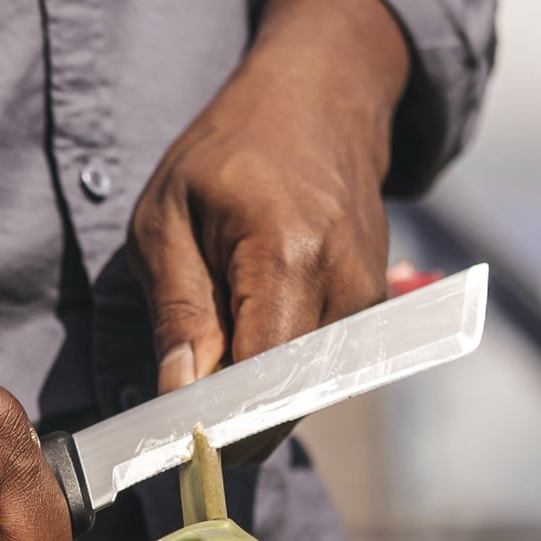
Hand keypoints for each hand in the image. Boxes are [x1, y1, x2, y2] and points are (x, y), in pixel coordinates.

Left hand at [126, 0, 409, 394]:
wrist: (319, 98)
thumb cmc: (229, 151)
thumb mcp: (167, 218)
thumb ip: (179, 311)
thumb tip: (179, 395)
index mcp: (290, 255)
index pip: (261, 380)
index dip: (216, 422)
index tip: (170, 441)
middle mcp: (346, 285)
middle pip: (286, 398)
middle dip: (229, 417)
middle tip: (172, 407)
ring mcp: (369, 299)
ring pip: (302, 391)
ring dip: (250, 392)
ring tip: (208, 349)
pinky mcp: (372, 308)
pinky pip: (315, 368)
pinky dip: (273, 369)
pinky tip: (243, 334)